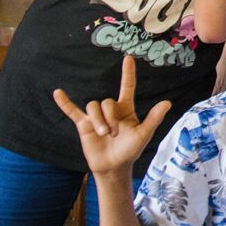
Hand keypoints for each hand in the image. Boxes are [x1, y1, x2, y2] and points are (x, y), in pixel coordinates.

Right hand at [53, 56, 171, 176]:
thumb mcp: (143, 134)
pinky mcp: (84, 125)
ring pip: (92, 106)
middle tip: (114, 133)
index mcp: (126, 109)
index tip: (128, 58)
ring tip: (103, 135)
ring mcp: (96, 117)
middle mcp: (110, 110)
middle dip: (110, 117)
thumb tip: (167, 103)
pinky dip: (65, 103)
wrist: (114, 167)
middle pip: (106, 102)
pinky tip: (57, 93)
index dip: (128, 73)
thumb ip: (153, 118)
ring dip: (98, 120)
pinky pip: (72, 111)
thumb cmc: (130, 150)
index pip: (127, 87)